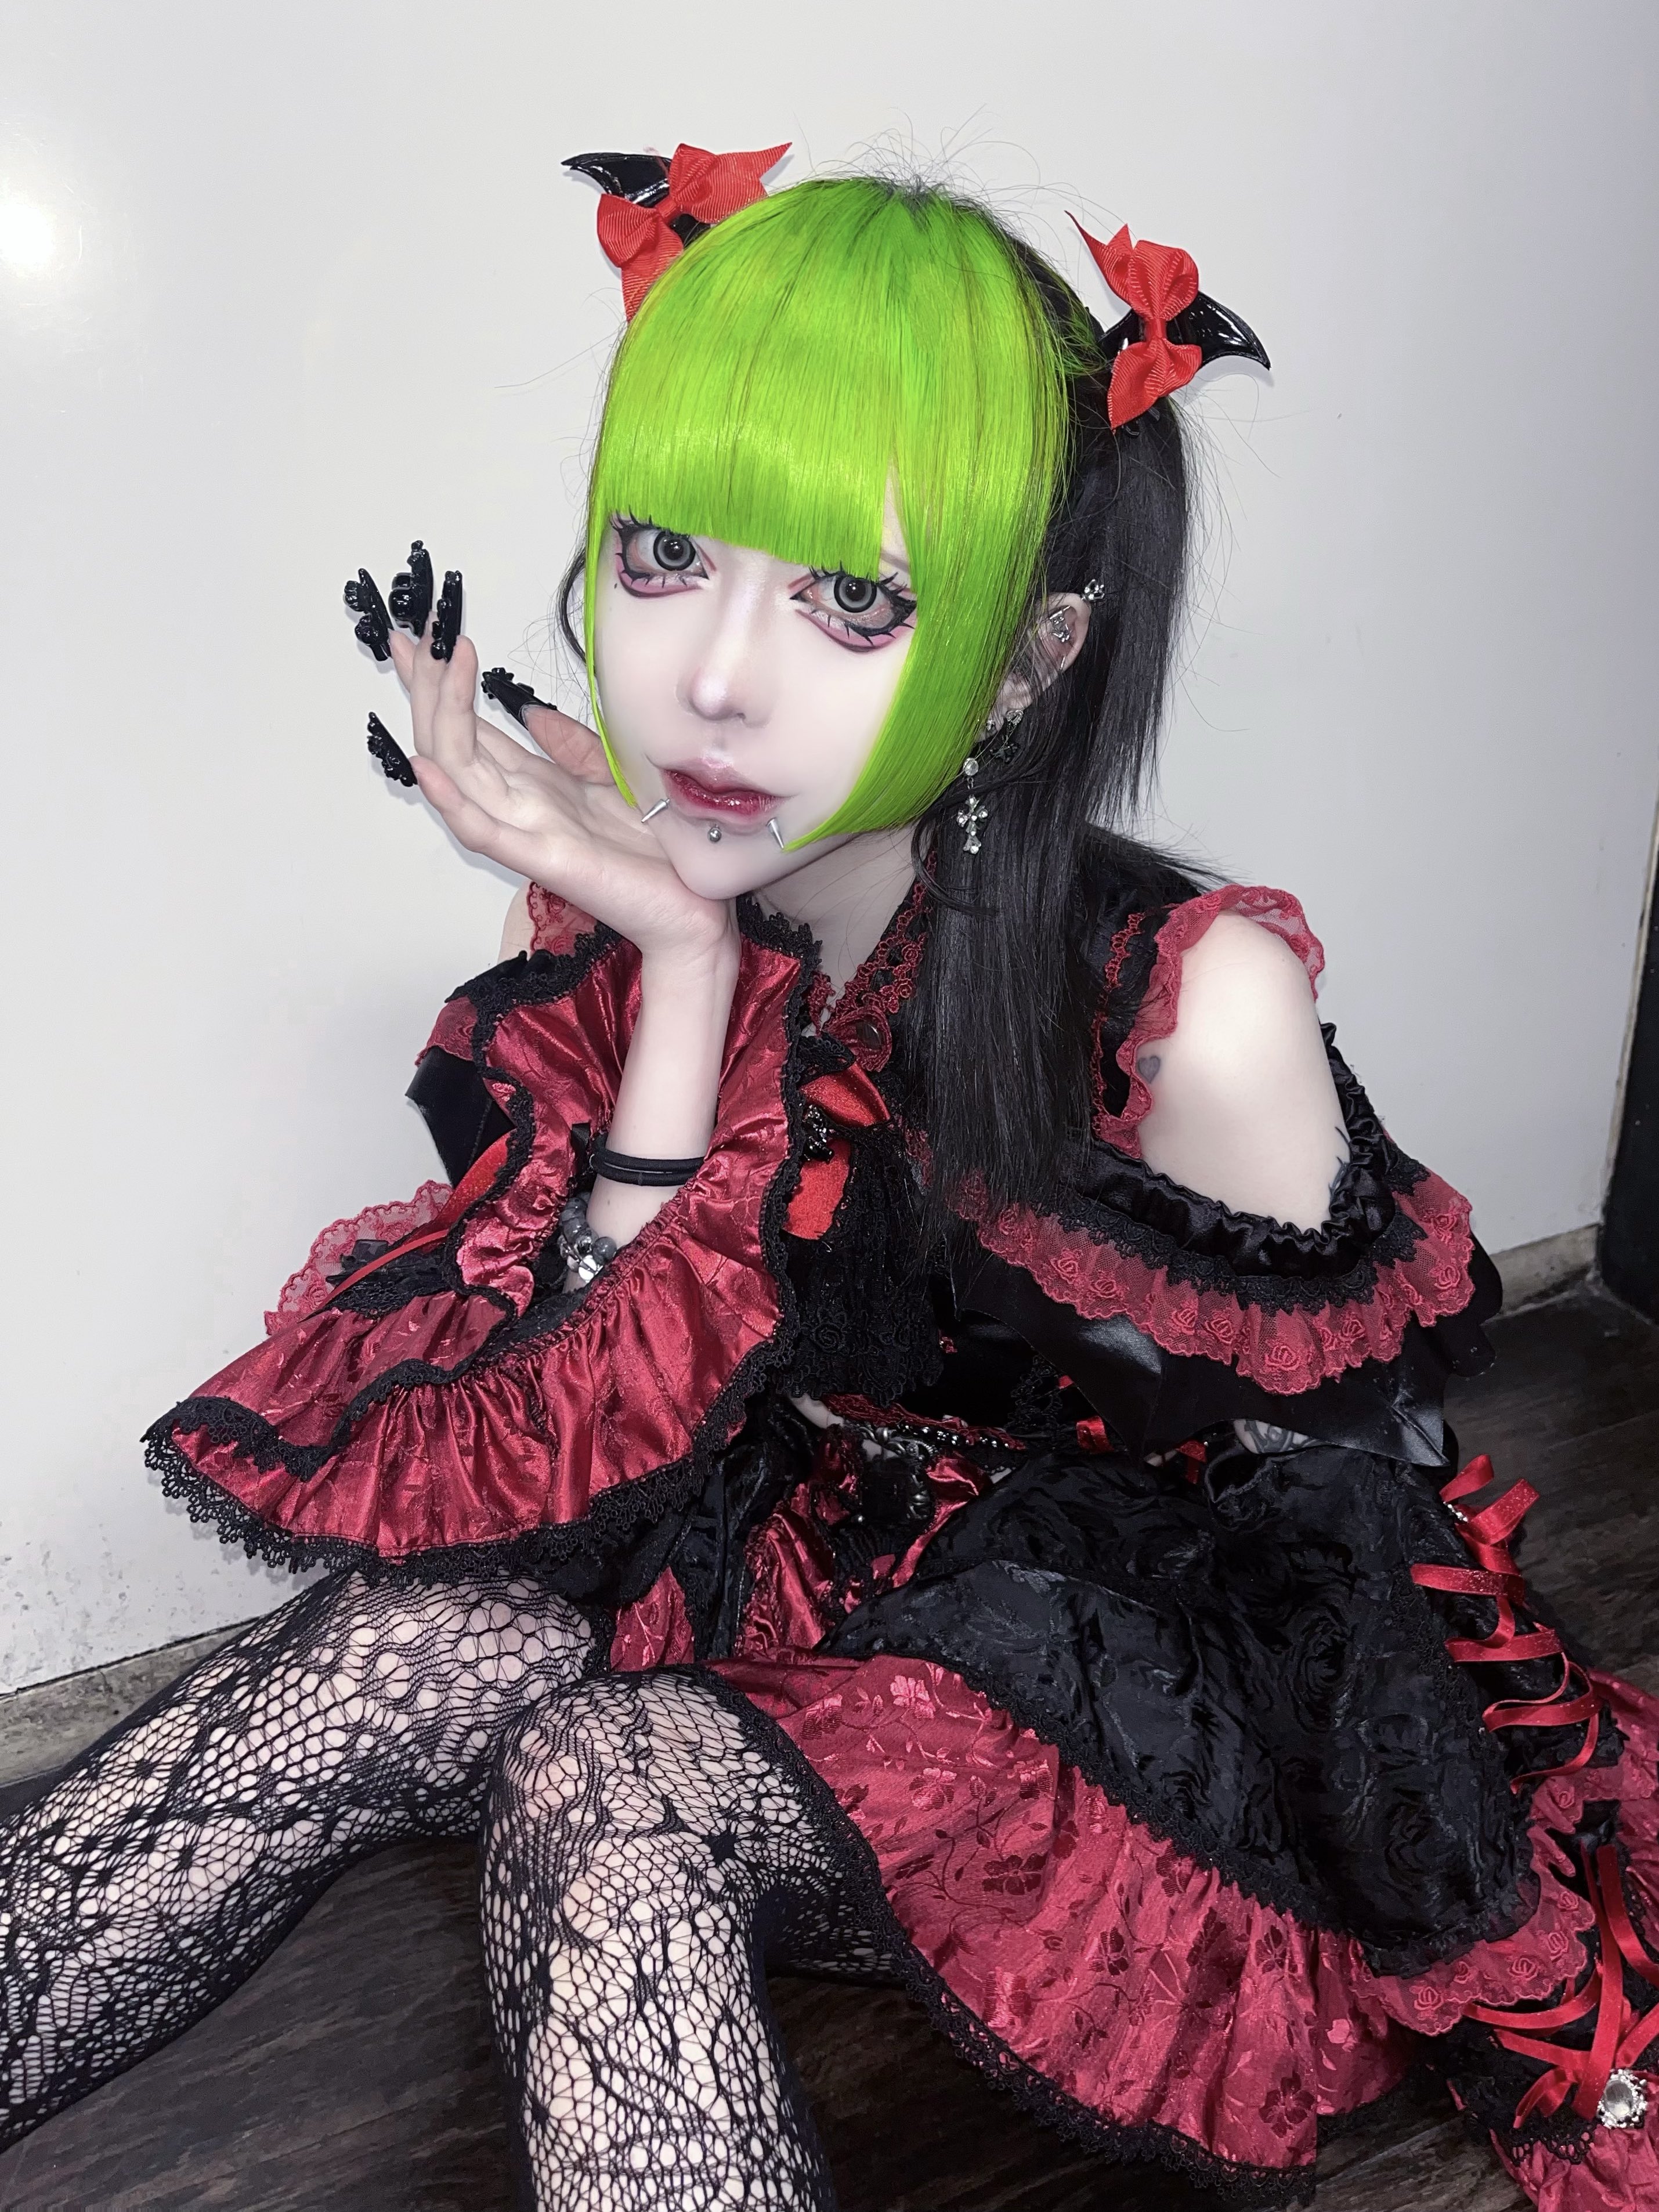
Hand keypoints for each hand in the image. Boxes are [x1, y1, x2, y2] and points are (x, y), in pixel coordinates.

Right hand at [372, 572, 735, 972]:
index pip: (471, 727)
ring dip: (441, 716)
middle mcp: (523, 805)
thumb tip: (531, 711)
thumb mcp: (613, 776)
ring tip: (437, 665)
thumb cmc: (659, 853)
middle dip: (430, 685)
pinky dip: (453, 802)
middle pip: (453, 741)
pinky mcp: (547, 860)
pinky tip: (430, 769)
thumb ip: (570, 745)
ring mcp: (529, 832)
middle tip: (419, 633)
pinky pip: (486, 832)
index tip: (419, 635)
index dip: (441, 682)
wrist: (694, 909)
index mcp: (536, 786)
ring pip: (460, 773)